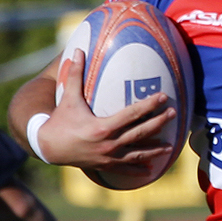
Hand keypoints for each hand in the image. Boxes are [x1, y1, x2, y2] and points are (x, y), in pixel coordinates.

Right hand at [33, 50, 176, 174]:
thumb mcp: (68, 97)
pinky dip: (138, 170)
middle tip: (173, 114)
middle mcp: (109, 144)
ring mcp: (108, 157)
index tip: (163, 96)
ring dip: (155, 150)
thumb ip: (75, 74)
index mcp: (102, 127)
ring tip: (170, 146)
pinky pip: (125, 169)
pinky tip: (150, 170)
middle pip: (140, 133)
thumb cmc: (60, 120)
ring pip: (137, 154)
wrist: (48, 147)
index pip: (132, 114)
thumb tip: (78, 50)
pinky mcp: (105, 166)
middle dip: (158, 123)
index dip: (149, 105)